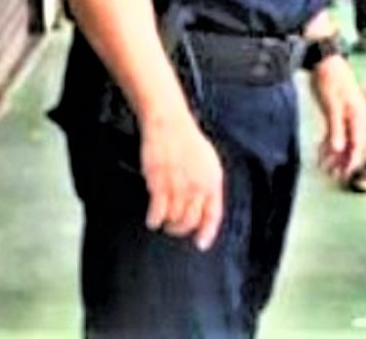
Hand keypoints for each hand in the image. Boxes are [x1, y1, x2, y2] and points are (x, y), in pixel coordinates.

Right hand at [140, 111, 227, 249]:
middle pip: (190, 221)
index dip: (207, 233)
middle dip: (181, 229)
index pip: (213, 215)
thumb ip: (207, 186)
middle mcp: (198, 186)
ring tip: (161, 220)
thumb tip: (203, 208)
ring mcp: (179, 186)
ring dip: (167, 223)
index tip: (200, 243)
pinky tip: (152, 219)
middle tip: (173, 228)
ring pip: (174, 219)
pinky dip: (154, 219)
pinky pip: (158, 212)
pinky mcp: (160, 184)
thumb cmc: (186, 140)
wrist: (168, 123)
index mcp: (213, 181)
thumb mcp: (207, 162)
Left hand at [311, 57, 365, 178]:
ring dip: (335, 155)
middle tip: (335, 177)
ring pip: (343, 141)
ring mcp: (347, 116)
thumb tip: (339, 149)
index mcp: (358, 117)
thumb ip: (336, 128)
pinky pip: (335, 133)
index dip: (353, 161)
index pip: (359, 144)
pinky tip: (321, 154)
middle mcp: (356, 118)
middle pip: (353, 145)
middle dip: (344, 161)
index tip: (346, 175)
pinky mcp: (337, 114)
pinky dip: (329, 144)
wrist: (324, 61)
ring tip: (326, 169)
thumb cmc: (329, 81)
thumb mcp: (332, 105)